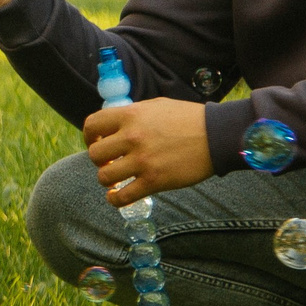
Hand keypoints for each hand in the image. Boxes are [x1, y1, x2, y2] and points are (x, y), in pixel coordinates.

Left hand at [82, 99, 212, 206]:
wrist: (217, 135)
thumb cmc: (188, 119)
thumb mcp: (156, 106)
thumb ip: (133, 114)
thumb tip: (113, 124)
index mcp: (131, 115)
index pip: (92, 125)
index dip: (89, 136)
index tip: (97, 142)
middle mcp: (132, 137)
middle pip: (95, 154)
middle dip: (99, 160)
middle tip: (110, 161)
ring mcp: (142, 160)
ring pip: (104, 177)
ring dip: (107, 179)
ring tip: (117, 178)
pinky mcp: (154, 181)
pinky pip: (122, 197)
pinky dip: (115, 200)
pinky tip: (116, 197)